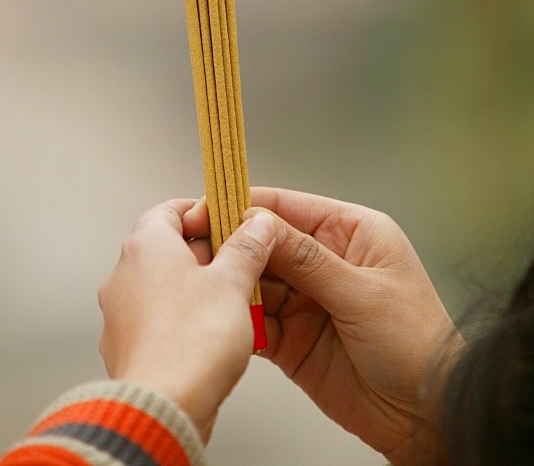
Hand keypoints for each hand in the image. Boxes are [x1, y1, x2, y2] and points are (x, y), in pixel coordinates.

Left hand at [98, 199, 276, 443]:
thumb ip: (246, 249)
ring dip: (192, 289)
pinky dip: (179, 320)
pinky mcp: (125, 346)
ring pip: (160, 287)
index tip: (227, 218)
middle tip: (238, 261)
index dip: (201, 212)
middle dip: (204, 253)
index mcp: (146, 246)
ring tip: (229, 302)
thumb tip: (257, 225)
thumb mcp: (233, 284)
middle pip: (165, 248)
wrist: (162, 408)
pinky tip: (208, 335)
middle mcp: (124, 274)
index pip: (169, 210)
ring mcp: (119, 312)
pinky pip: (155, 321)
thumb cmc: (191, 342)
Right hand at [184, 189, 463, 465]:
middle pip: (263, 241)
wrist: (428, 417)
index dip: (243, 205)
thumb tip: (260, 224)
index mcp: (350, 232)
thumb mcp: (363, 294)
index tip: (207, 209)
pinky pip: (254, 319)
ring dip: (229, 282)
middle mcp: (324, 260)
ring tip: (202, 283)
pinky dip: (236, 318)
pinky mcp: (291, 337)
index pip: (286, 207)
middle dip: (230, 244)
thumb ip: (307, 259)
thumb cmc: (420, 346)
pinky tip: (221, 316)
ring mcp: (305, 299)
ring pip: (253, 279)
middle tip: (195, 249)